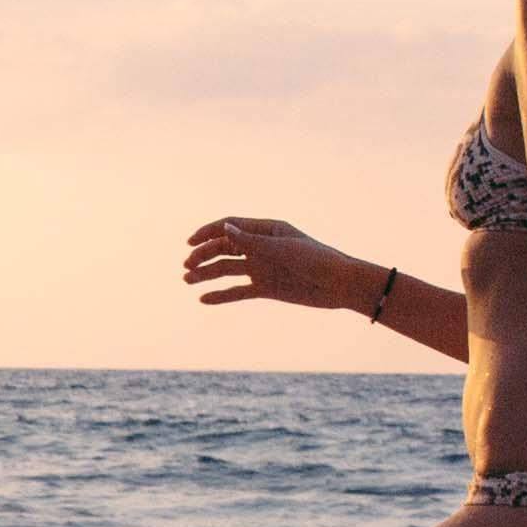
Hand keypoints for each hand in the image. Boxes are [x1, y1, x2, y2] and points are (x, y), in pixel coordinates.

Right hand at [183, 215, 370, 312]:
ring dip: (206, 274)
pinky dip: (221, 295)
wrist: (339, 285)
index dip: (208, 232)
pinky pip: (238, 291)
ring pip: (227, 269)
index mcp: (266, 230)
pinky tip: (203, 300)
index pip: (230, 226)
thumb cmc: (317, 260)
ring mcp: (262, 268)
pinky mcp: (265, 288)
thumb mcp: (282, 249)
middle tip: (187, 267)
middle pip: (224, 248)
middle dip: (203, 255)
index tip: (190, 243)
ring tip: (187, 281)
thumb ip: (251, 241)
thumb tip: (224, 229)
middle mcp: (261, 247)